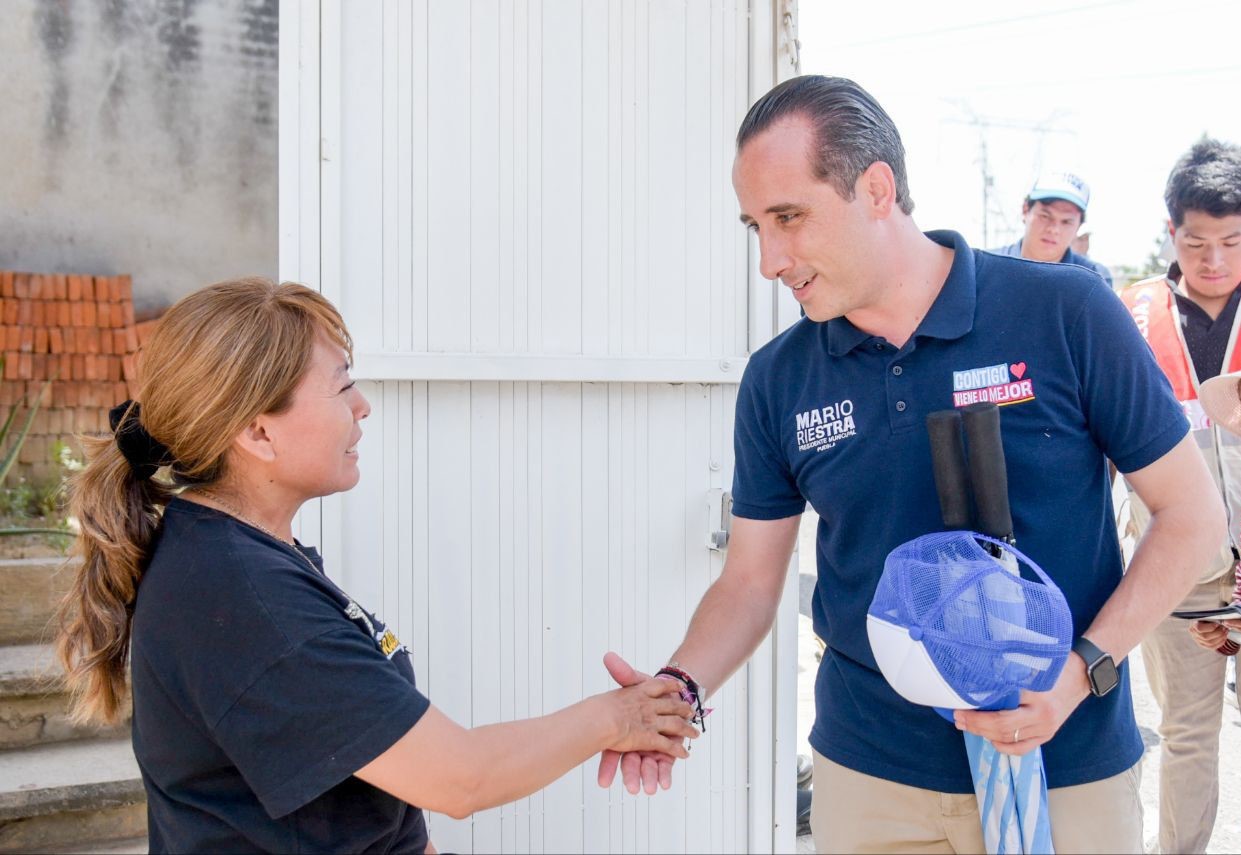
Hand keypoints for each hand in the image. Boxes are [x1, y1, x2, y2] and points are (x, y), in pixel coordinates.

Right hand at [596, 652, 686, 794]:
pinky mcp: (665, 745)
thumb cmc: (646, 689)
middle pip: (631, 760)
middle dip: (631, 775)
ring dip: (651, 776)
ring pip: (648, 764)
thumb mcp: (632, 679)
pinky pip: (665, 758)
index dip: (607, 767)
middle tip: (631, 789)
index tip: (603, 782)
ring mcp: (650, 743)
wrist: (671, 692)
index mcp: (624, 726)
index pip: (611, 748)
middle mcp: (636, 736)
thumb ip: (622, 672)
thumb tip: (609, 657)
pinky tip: (665, 784)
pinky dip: (666, 771)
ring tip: (651, 789)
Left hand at [953, 655, 1090, 755]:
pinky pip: (1024, 747)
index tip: (959, 708)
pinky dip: (1005, 746)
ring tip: (967, 726)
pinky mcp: (1048, 734)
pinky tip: (991, 740)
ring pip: (1010, 739)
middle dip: (976, 725)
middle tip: (958, 718)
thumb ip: (1009, 675)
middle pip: (1002, 728)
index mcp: (1037, 699)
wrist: (1083, 673)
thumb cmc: (1056, 664)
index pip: (1001, 713)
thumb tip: (978, 682)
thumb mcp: (1032, 666)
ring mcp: (1047, 729)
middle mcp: (1042, 718)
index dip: (977, 714)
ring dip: (985, 734)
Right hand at [1190, 618, 1240, 649]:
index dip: (1210, 627)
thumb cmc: (1207, 619)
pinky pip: (1212, 647)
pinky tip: (1223, 638)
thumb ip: (1212, 617)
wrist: (1206, 623)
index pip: (1199, 628)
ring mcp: (1198, 640)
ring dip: (1220, 638)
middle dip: (1217, 633)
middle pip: (1205, 637)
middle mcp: (1194, 634)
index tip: (1217, 624)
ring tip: (1225, 632)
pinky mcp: (1203, 645)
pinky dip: (1220, 643)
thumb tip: (1223, 621)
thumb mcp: (1208, 616)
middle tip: (1224, 628)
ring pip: (1210, 643)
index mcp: (1193, 625)